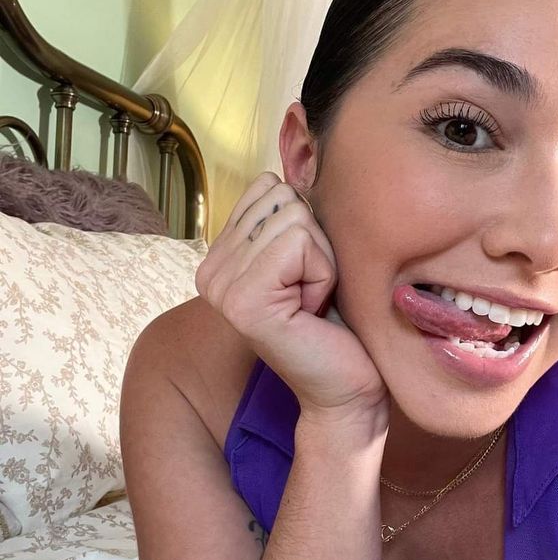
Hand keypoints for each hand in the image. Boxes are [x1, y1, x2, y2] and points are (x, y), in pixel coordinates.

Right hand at [196, 172, 386, 420]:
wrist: (347, 386)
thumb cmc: (335, 322)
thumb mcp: (306, 256)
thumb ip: (284, 216)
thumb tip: (283, 173)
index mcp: (219, 256)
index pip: (268, 187)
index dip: (306, 229)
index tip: (303, 276)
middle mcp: (209, 271)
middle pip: (283, 199)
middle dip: (315, 244)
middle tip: (310, 292)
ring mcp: (221, 287)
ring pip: (294, 218)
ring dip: (322, 261)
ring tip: (311, 301)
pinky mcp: (243, 301)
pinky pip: (299, 243)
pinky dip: (323, 274)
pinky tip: (312, 310)